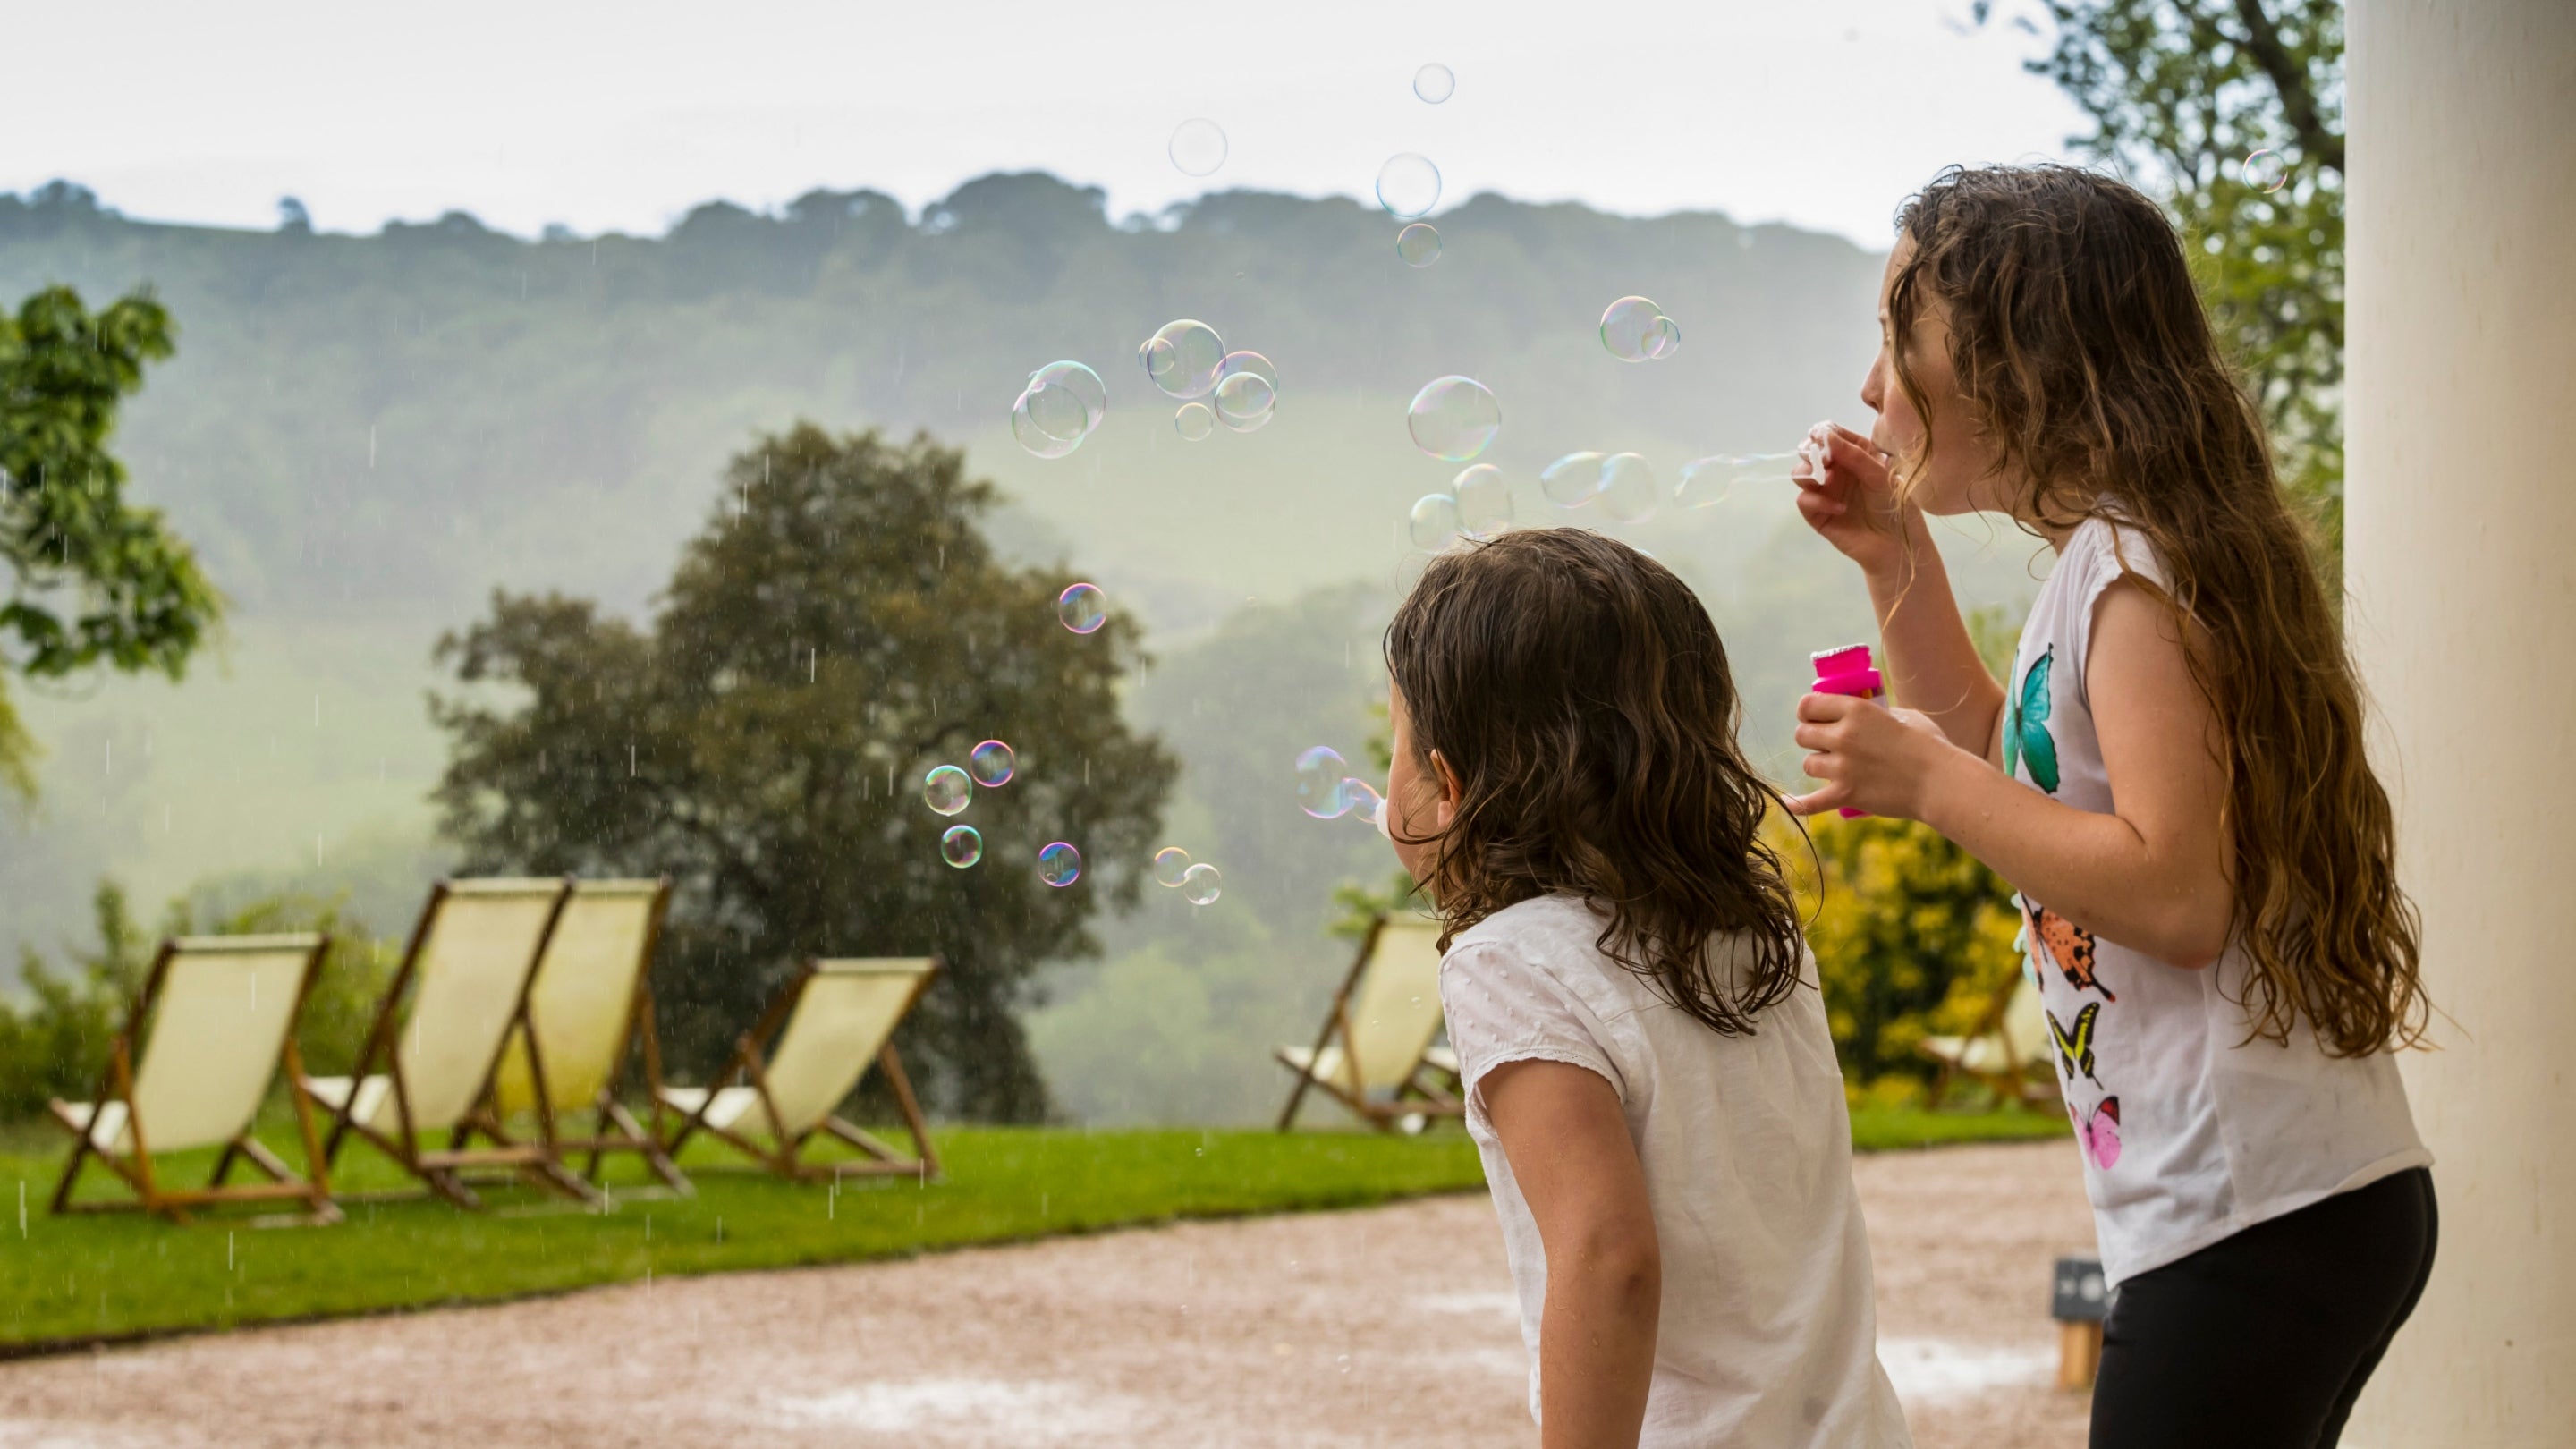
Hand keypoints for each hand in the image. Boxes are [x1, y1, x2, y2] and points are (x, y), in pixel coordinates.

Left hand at [1783, 692, 1961, 819]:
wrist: (1941, 782)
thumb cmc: (1930, 746)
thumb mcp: (1904, 716)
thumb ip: (1877, 714)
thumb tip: (1861, 715)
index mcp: (1856, 710)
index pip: (1808, 705)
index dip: (1807, 712)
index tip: (1812, 718)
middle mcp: (1844, 736)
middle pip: (1802, 735)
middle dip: (1812, 739)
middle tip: (1826, 745)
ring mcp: (1843, 766)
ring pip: (1808, 764)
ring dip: (1818, 766)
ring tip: (1836, 769)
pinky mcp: (1846, 794)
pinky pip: (1812, 802)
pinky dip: (1800, 804)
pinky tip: (1789, 803)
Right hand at [1793, 422, 1917, 579]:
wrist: (1895, 545)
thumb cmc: (1894, 506)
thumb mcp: (1879, 474)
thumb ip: (1853, 454)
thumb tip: (1825, 435)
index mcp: (1854, 456)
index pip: (1831, 435)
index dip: (1823, 432)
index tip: (1822, 436)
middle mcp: (1836, 471)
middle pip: (1808, 452)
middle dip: (1810, 451)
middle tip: (1824, 458)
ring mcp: (1825, 492)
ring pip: (1800, 474)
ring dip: (1810, 473)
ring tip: (1830, 480)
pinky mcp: (1816, 515)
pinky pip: (1804, 500)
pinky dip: (1818, 501)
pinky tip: (1840, 509)